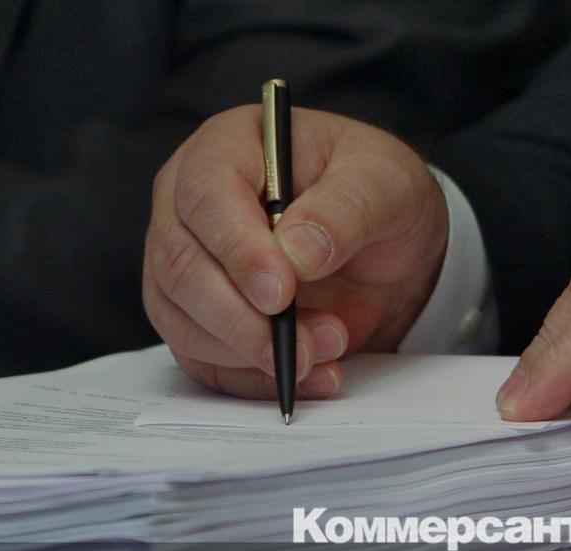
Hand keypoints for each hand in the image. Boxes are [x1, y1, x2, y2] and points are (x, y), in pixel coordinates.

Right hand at [143, 106, 446, 397]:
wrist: (390, 243)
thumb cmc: (379, 193)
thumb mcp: (386, 183)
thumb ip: (346, 210)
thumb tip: (297, 252)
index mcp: (229, 148)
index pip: (206, 196)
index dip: (237, 249)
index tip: (281, 293)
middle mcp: (190, 205)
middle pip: (180, 267)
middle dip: (243, 319)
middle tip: (306, 344)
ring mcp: (187, 264)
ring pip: (183, 322)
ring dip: (253, 353)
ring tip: (327, 350)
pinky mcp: (201, 319)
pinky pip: (205, 362)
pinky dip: (255, 381)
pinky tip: (310, 378)